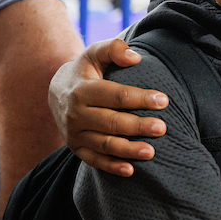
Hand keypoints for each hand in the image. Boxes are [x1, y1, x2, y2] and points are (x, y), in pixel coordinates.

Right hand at [48, 38, 169, 176]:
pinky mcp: (76, 148)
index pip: (116, 95)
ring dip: (128, 150)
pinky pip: (94, 161)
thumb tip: (135, 58)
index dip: (141, 98)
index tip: (164, 100)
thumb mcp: (94, 53)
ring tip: (151, 152)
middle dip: (138, 126)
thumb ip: (113, 49)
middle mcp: (76, 114)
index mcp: (82, 90)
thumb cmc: (85, 71)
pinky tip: (131, 170)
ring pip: (104, 145)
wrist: (56, 92)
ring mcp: (74, 134)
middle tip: (162, 128)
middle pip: (111, 122)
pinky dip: (112, 167)